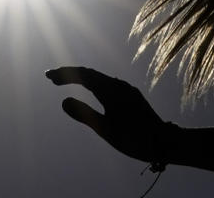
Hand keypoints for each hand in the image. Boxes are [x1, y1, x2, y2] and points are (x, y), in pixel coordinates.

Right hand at [45, 66, 177, 164]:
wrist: (165, 141)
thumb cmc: (135, 138)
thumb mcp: (105, 129)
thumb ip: (84, 114)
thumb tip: (64, 101)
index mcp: (111, 90)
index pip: (83, 75)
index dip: (65, 73)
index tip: (48, 76)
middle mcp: (119, 85)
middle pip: (90, 74)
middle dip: (70, 74)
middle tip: (51, 77)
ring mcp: (126, 89)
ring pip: (99, 78)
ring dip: (80, 78)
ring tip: (64, 81)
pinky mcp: (130, 96)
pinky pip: (106, 84)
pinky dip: (92, 83)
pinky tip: (89, 89)